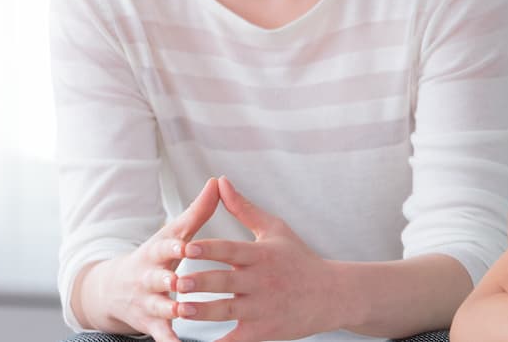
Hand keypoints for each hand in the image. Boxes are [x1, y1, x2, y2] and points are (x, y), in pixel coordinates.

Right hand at [81, 177, 219, 341]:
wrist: (113, 289)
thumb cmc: (156, 256)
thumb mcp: (172, 233)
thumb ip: (197, 212)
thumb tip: (217, 181)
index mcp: (156, 253)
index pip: (164, 247)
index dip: (173, 246)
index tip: (185, 245)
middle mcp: (148, 278)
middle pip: (156, 278)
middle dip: (166, 280)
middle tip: (178, 282)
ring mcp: (147, 302)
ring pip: (158, 307)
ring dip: (170, 310)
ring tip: (183, 312)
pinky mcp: (150, 323)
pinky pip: (161, 334)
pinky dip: (170, 340)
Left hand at [176, 176, 340, 341]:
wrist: (331, 295)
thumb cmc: (300, 259)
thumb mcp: (275, 230)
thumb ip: (244, 208)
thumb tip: (220, 182)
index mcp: (261, 255)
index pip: (232, 250)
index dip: (210, 249)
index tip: (187, 248)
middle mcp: (261, 281)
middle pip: (226, 282)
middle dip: (201, 282)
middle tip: (176, 282)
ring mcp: (262, 308)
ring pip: (228, 310)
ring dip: (203, 312)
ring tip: (180, 310)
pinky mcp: (263, 331)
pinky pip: (236, 339)